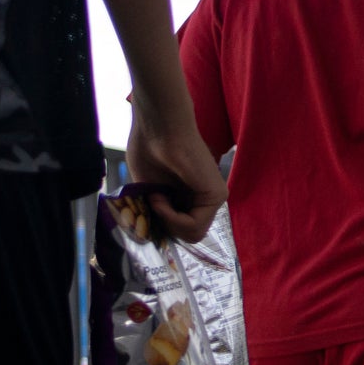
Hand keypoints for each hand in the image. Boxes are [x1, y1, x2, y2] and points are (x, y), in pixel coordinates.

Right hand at [123, 103, 227, 243]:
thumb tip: (154, 232)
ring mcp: (213, 198)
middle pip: (187, 235)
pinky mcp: (217, 196)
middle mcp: (204, 200)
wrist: (157, 128)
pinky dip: (171, 217)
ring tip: (156, 196)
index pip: (181, 230)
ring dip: (165, 220)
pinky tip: (160, 197)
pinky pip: (194, 226)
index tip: (146, 207)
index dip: (159, 226)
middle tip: (151, 202)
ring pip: (192, 235)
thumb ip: (156, 211)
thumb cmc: (149, 150)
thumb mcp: (148, 190)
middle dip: (163, 226)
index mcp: (189, 198)